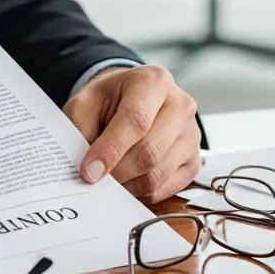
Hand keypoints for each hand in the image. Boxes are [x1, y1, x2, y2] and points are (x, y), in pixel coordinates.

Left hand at [63, 65, 200, 203]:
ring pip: (157, 174)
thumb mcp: (85, 103)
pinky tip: (128, 178)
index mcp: (153, 82)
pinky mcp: (194, 160)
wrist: (132, 100)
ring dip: (127, 184)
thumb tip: (88, 172)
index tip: (89, 172)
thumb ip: (81, 131)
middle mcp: (180, 105)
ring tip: (110, 175)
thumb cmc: (109, 101)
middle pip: (149, 151)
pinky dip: (140, 191)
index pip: (136, 119)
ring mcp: (191, 134)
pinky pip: (165, 188)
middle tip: (94, 178)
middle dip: (116, 172)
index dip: (111, 149)